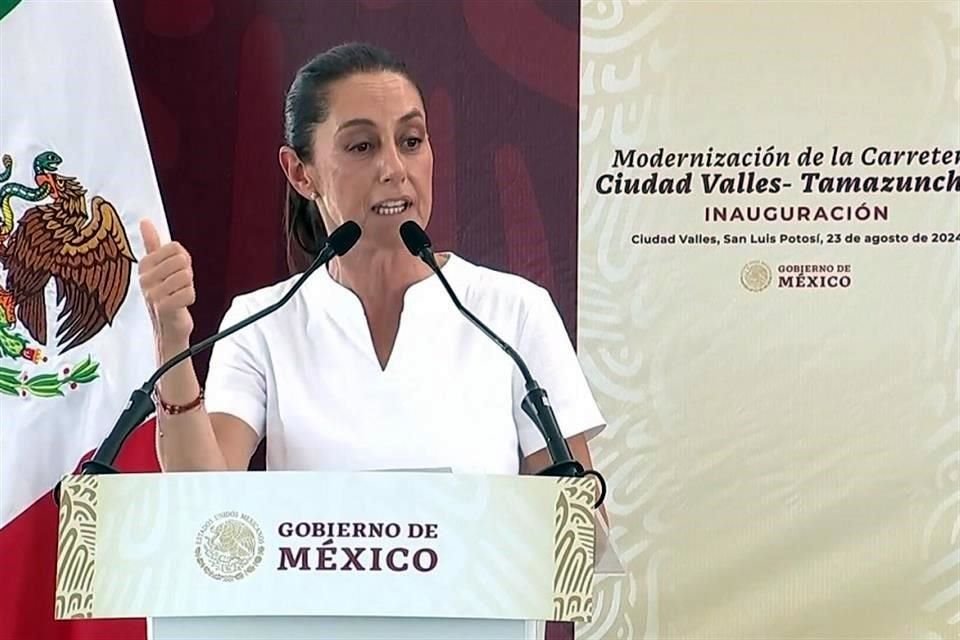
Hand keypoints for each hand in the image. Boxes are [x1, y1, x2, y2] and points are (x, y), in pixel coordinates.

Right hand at [138, 219, 194, 347]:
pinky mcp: (162, 307)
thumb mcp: (158, 268)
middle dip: (187, 274)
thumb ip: (152, 244)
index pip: (175, 247)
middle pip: (182, 261)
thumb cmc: (165, 295)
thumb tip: (145, 221)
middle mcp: (144, 278)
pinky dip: (190, 298)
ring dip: (188, 287)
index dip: (183, 259)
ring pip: (186, 276)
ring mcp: (152, 294)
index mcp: (144, 265)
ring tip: (179, 294)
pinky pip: (189, 293)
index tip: (175, 271)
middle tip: (179, 285)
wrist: (167, 327)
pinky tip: (181, 304)